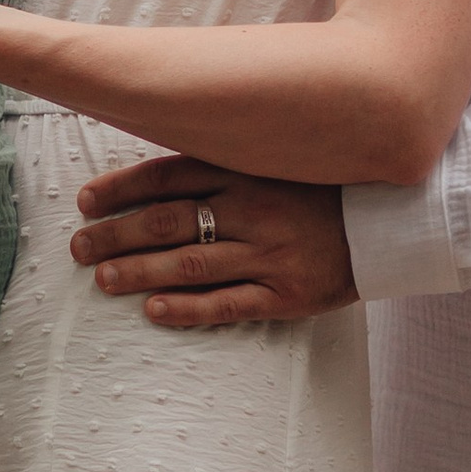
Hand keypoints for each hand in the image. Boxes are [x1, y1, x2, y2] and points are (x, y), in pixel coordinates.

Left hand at [70, 155, 356, 330]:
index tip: (85, 202)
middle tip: (78, 247)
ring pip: (189, 263)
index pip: (168, 175)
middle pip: (168, 221)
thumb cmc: (325, 190)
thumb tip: (160, 169)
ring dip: (138, 271)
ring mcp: (269, 254)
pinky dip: (187, 307)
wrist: (392, 224)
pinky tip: (153, 310)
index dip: (121, 189)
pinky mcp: (286, 294)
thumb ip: (226, 162)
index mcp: (246, 170)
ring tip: (102, 279)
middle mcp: (252, 209)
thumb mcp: (277, 161)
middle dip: (115, 234)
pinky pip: (228, 303)